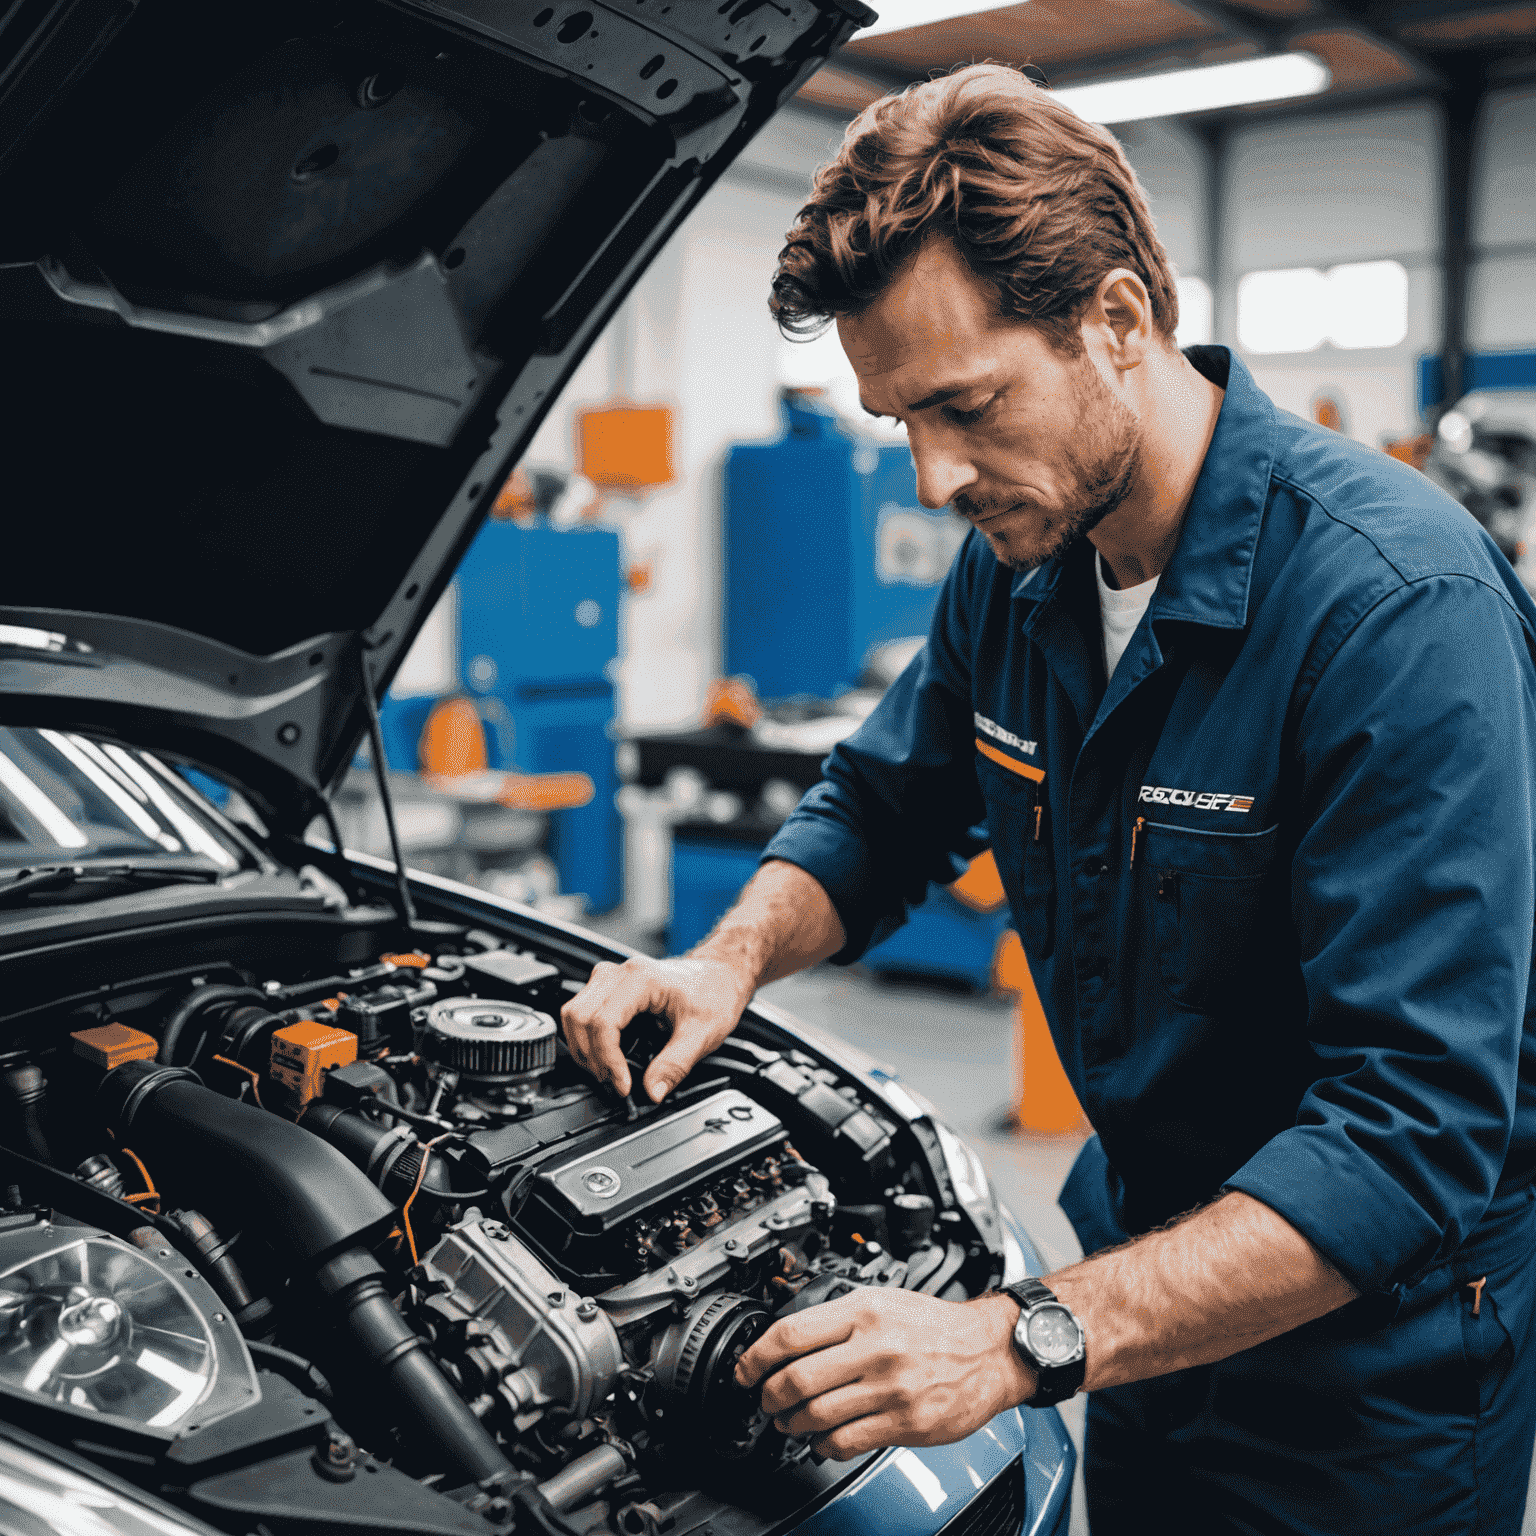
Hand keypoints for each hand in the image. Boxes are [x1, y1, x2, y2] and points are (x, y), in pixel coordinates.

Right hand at [561, 954, 752, 1102]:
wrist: (721, 974)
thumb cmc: (715, 993)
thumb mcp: (702, 1033)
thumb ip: (674, 1065)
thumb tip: (651, 1092)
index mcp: (642, 980)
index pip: (603, 1022)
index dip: (608, 1060)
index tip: (623, 1084)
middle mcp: (620, 973)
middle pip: (579, 1016)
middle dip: (591, 1056)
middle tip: (613, 1081)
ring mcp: (611, 976)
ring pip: (573, 1012)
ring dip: (583, 1047)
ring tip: (607, 1071)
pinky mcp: (609, 985)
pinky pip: (581, 1010)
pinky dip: (586, 1037)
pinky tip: (604, 1055)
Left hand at [733, 1288, 1035, 1460]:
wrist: (989, 1351)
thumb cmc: (934, 1325)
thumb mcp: (883, 1299)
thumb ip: (838, 1316)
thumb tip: (789, 1338)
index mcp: (864, 1311)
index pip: (792, 1333)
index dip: (756, 1356)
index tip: (745, 1369)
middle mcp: (875, 1348)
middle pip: (797, 1379)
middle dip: (769, 1396)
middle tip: (764, 1399)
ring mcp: (890, 1388)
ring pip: (817, 1414)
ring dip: (791, 1424)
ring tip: (788, 1421)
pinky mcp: (904, 1422)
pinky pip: (846, 1441)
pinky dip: (823, 1445)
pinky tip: (821, 1439)